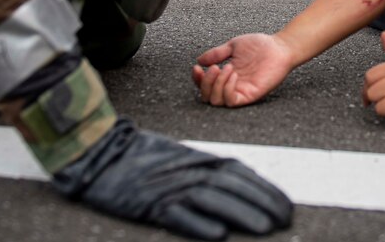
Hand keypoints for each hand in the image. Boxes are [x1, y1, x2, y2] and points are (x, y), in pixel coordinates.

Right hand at [53, 118, 291, 240]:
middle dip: (262, 202)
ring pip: (212, 200)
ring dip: (240, 213)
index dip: (264, 189)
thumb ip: (208, 172)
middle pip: (232, 186)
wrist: (99, 152)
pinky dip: (198, 224)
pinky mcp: (149, 204)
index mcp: (197, 159)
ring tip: (264, 227)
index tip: (285, 205)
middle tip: (285, 218)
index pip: (239, 172)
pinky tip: (217, 233)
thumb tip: (241, 188)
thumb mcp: (180, 159)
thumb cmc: (142, 158)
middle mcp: (188, 171)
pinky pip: (177, 215)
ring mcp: (169, 187)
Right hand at [192, 33, 292, 106]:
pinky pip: (232, 101)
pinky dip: (227, 89)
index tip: (197, 67)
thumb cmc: (260, 45)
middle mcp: (231, 86)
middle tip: (213, 68)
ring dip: (216, 84)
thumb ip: (217, 54)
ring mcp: (240, 92)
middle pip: (208, 97)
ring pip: (217, 101)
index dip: (197, 80)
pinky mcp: (250, 95)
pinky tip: (233, 74)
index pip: (206, 86)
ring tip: (225, 68)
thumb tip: (200, 60)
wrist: (279, 46)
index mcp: (226, 76)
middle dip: (205, 83)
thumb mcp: (233, 46)